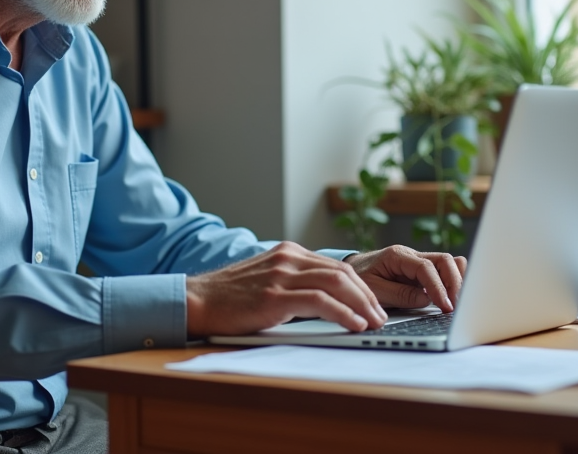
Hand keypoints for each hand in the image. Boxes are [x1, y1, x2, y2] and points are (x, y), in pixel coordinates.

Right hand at [185, 242, 388, 335]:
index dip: (360, 287)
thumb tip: (325, 302)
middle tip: (380, 316)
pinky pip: (319, 302)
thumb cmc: (230, 297)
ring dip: (361, 304)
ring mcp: (280, 275)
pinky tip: (353, 324)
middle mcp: (287, 259)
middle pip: (341, 272)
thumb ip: (293, 282)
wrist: (197, 300)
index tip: (373, 305)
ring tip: (373, 322)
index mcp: (287, 253)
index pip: (335, 266)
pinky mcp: (274, 296)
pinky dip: (343, 313)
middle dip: (367, 296)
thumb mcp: (267, 280)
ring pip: (335, 283)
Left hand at [344, 245, 467, 312]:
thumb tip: (426, 299)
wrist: (349, 274)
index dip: (439, 287)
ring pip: (448, 264)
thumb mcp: (374, 290)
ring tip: (456, 302)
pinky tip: (452, 296)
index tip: (445, 306)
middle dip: (454, 283)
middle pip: (444, 260)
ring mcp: (418, 262)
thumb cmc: (359, 279)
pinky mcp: (421, 272)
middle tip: (455, 306)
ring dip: (455, 281)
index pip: (426, 267)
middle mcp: (411, 255)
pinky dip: (451, 281)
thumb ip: (400, 294)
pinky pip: (442, 271)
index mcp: (397, 256)